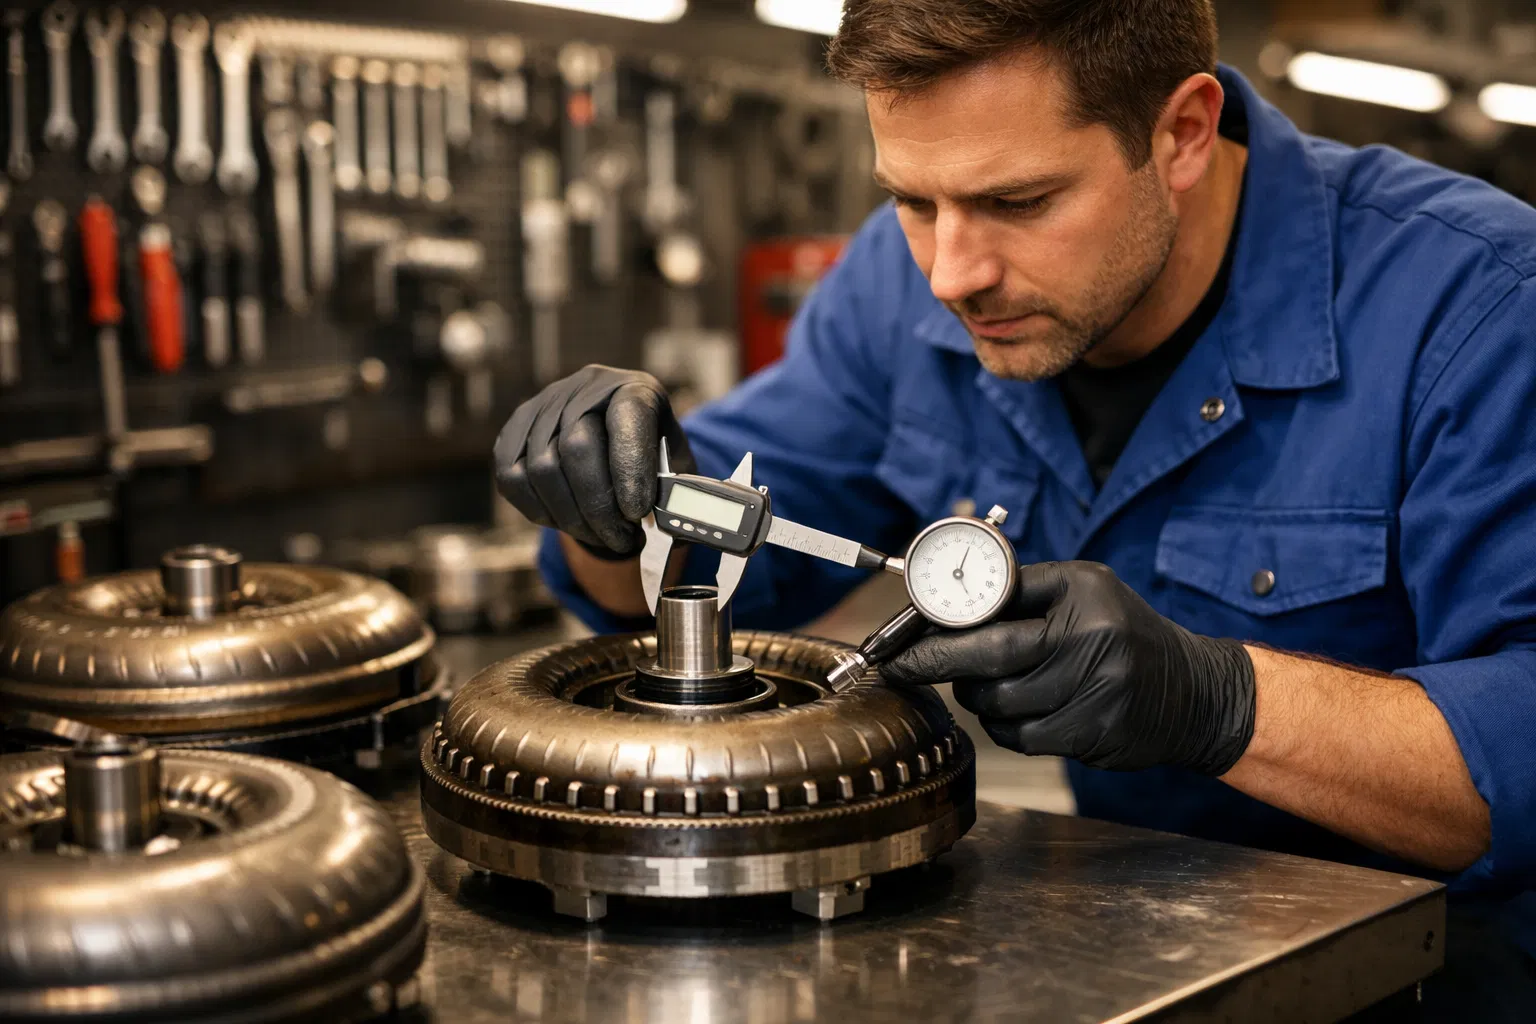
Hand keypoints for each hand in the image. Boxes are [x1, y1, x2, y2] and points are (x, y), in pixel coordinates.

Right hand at [494, 365, 693, 558]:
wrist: (615, 446)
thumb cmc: (652, 461)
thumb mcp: (676, 468)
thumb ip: (673, 492)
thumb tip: (668, 528)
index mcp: (635, 389)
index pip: (628, 416)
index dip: (630, 467)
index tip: (637, 513)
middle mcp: (586, 388)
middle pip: (576, 446)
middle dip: (599, 508)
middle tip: (621, 541)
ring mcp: (543, 407)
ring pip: (542, 469)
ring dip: (573, 519)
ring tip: (602, 538)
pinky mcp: (513, 432)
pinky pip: (512, 480)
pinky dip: (542, 513)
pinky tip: (571, 524)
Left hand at [882, 561, 1255, 775]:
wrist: (1195, 692)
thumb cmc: (1126, 631)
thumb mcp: (1084, 588)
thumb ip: (1020, 590)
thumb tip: (946, 601)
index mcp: (1081, 599)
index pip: (992, 615)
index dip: (938, 633)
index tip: (900, 644)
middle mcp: (1091, 643)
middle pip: (989, 663)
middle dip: (936, 667)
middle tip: (905, 669)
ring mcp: (1095, 694)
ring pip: (999, 706)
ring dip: (978, 699)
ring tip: (986, 684)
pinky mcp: (1094, 735)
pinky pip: (1022, 737)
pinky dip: (1008, 725)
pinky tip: (1020, 709)